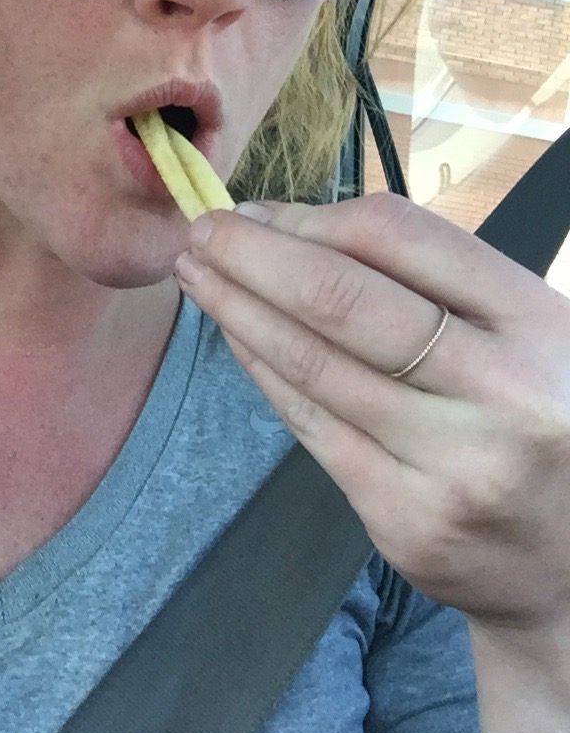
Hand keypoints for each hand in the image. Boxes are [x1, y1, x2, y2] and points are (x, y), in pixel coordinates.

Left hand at [174, 192, 569, 632]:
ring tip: (197, 275)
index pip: (399, 236)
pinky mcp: (406, 522)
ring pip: (312, 365)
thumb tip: (293, 228)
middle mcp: (499, 392)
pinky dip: (262, 371)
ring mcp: (450, 465)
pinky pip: (309, 427)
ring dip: (238, 309)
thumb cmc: (540, 413)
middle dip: (252, 257)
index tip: (258, 210)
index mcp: (536, 321)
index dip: (310, 217)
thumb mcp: (520, 326)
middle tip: (201, 230)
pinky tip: (235, 337)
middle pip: (340, 299)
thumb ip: (430, 276)